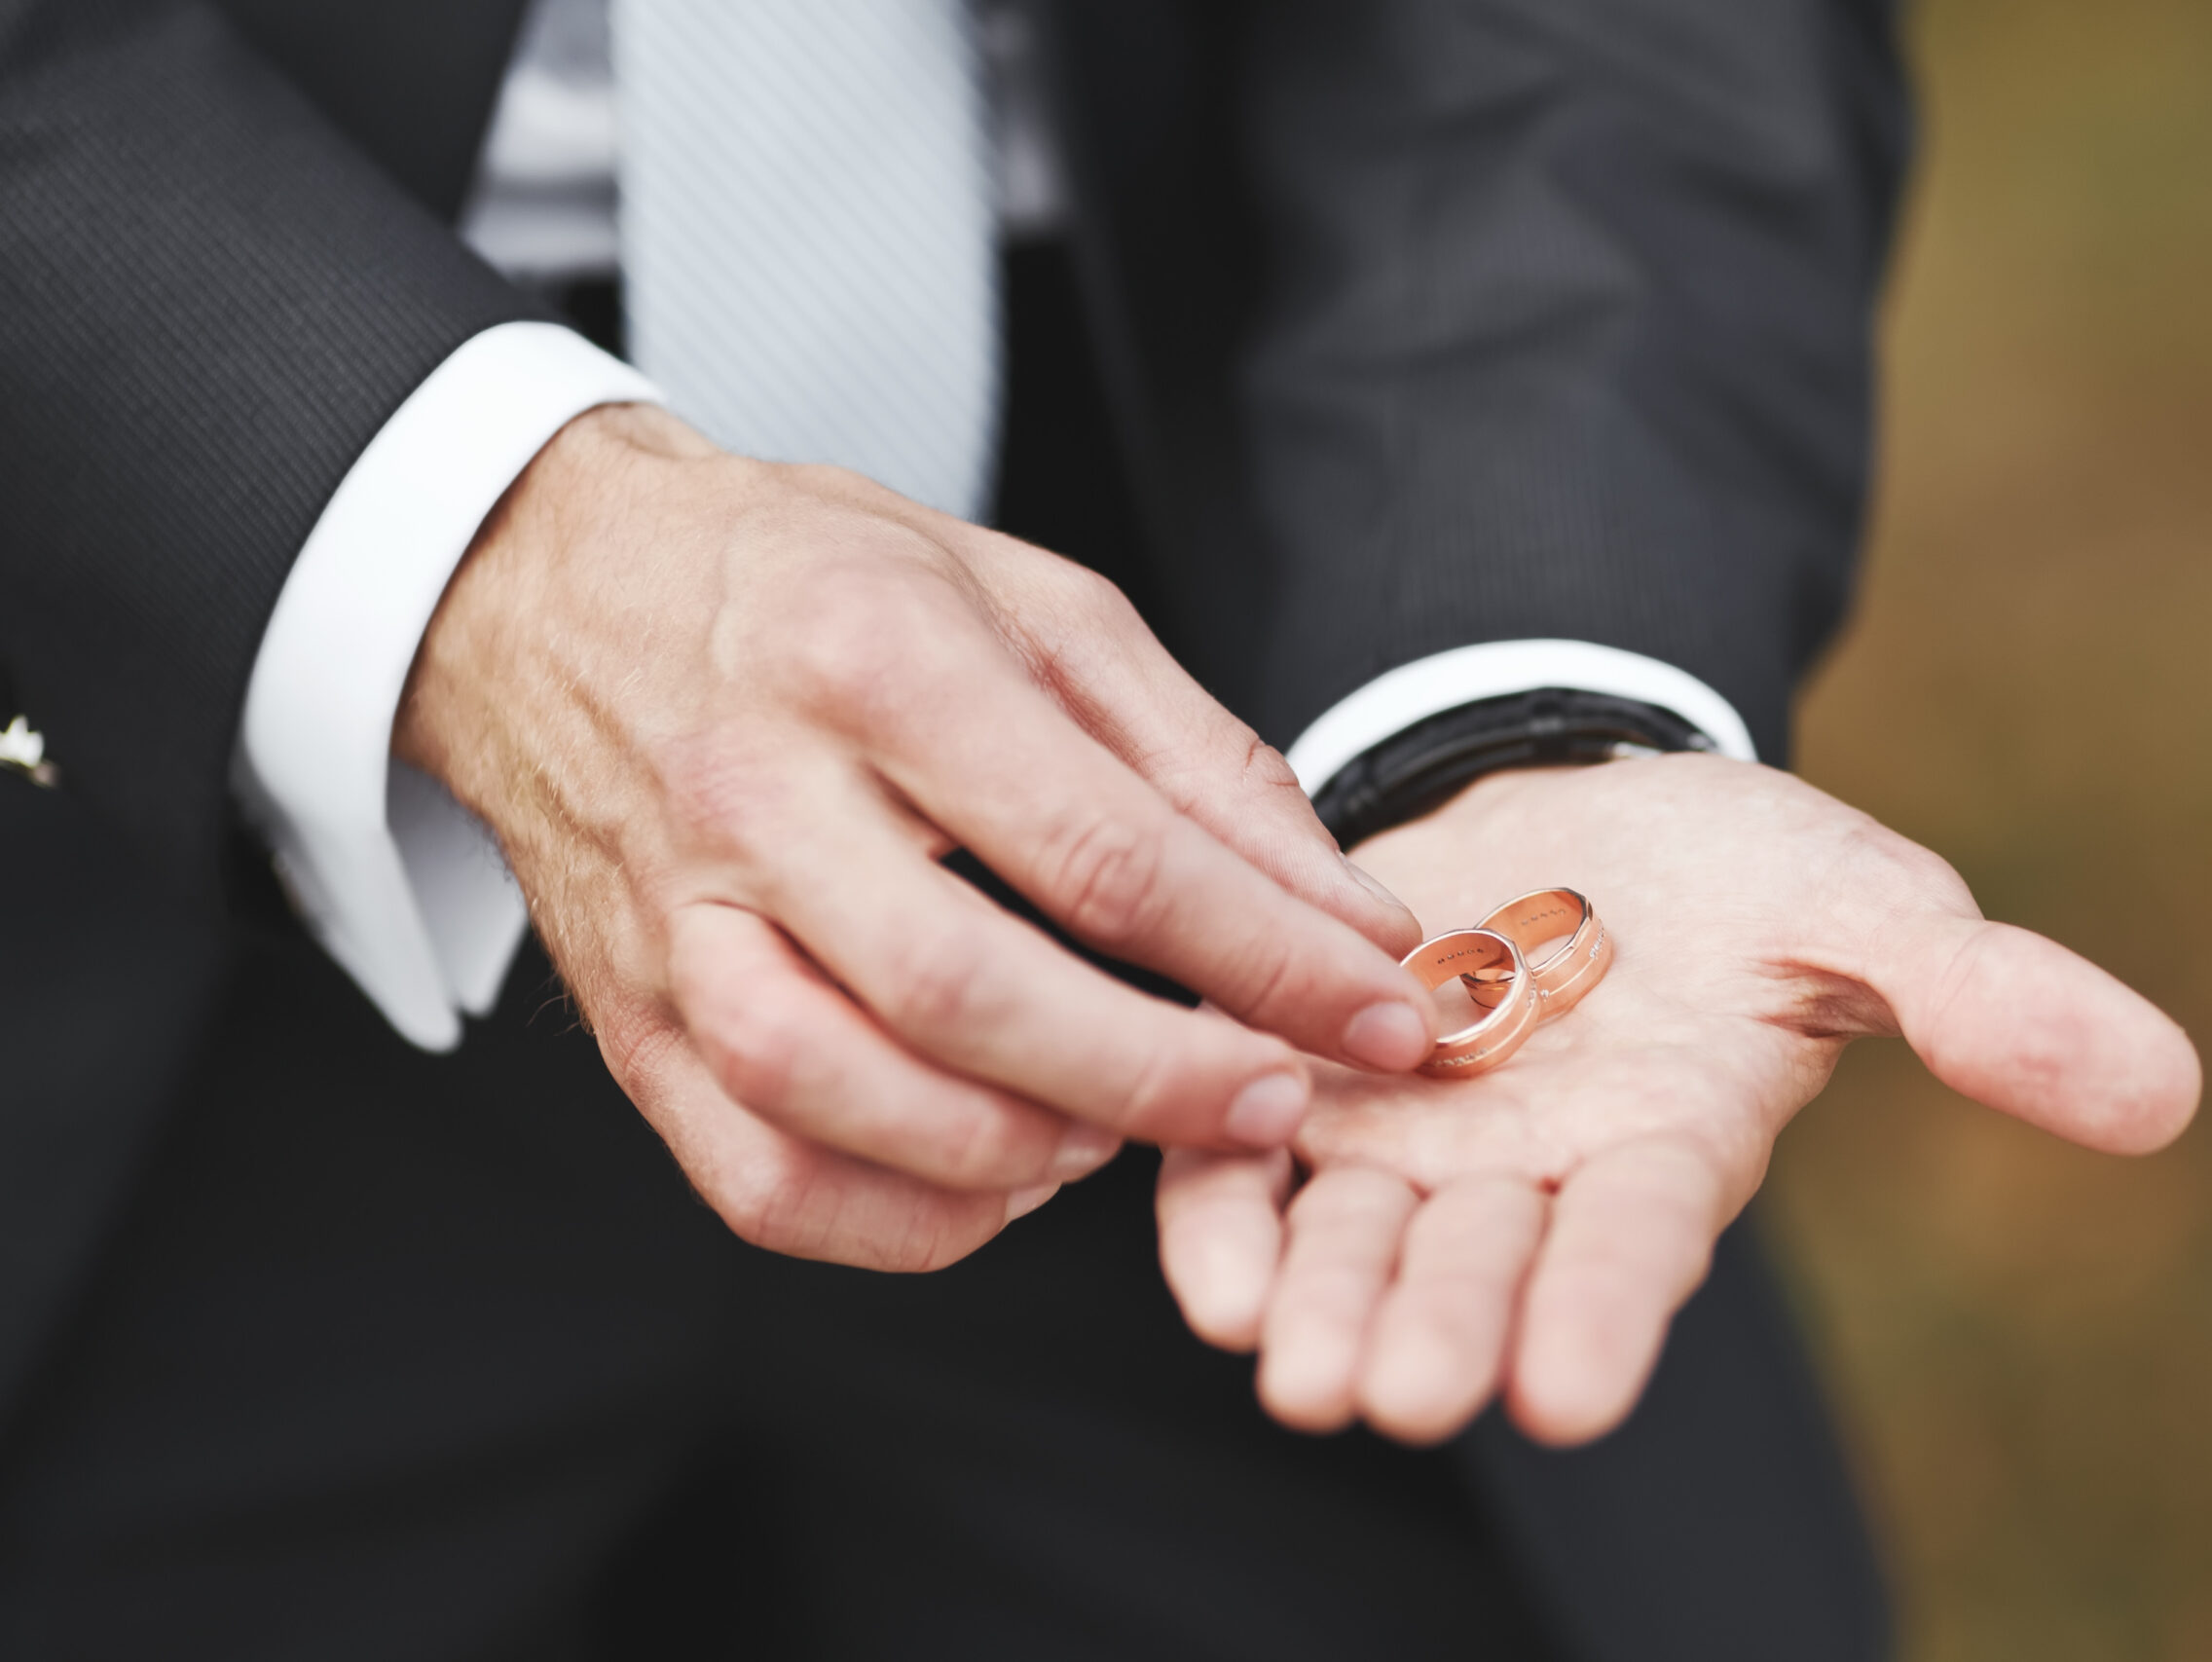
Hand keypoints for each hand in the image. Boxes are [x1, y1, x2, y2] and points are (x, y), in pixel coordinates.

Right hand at [394, 404, 1433, 1269]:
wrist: (559, 589)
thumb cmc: (816, 584)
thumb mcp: (1033, 607)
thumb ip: (1200, 765)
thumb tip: (1348, 917)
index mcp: (877, 660)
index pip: (1102, 851)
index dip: (1268, 957)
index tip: (1383, 1010)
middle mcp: (757, 796)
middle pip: (970, 994)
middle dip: (1162, 1081)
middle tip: (1274, 1104)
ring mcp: (676, 922)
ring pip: (843, 1101)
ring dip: (1023, 1155)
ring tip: (1118, 1129)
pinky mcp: (629, 1021)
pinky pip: (759, 1179)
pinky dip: (903, 1218)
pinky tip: (997, 1174)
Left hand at [1157, 754, 2200, 1445]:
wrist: (1565, 793)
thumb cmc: (1729, 869)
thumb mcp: (1859, 905)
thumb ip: (1981, 998)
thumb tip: (2163, 1091)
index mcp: (1661, 1147)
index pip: (1636, 1248)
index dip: (1603, 1313)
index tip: (1565, 1389)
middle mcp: (1523, 1175)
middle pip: (1475, 1264)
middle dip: (1439, 1327)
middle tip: (1397, 1395)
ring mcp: (1401, 1138)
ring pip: (1350, 1237)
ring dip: (1319, 1301)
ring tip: (1290, 1371)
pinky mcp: (1298, 1078)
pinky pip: (1243, 1159)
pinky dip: (1219, 1209)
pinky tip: (1203, 1264)